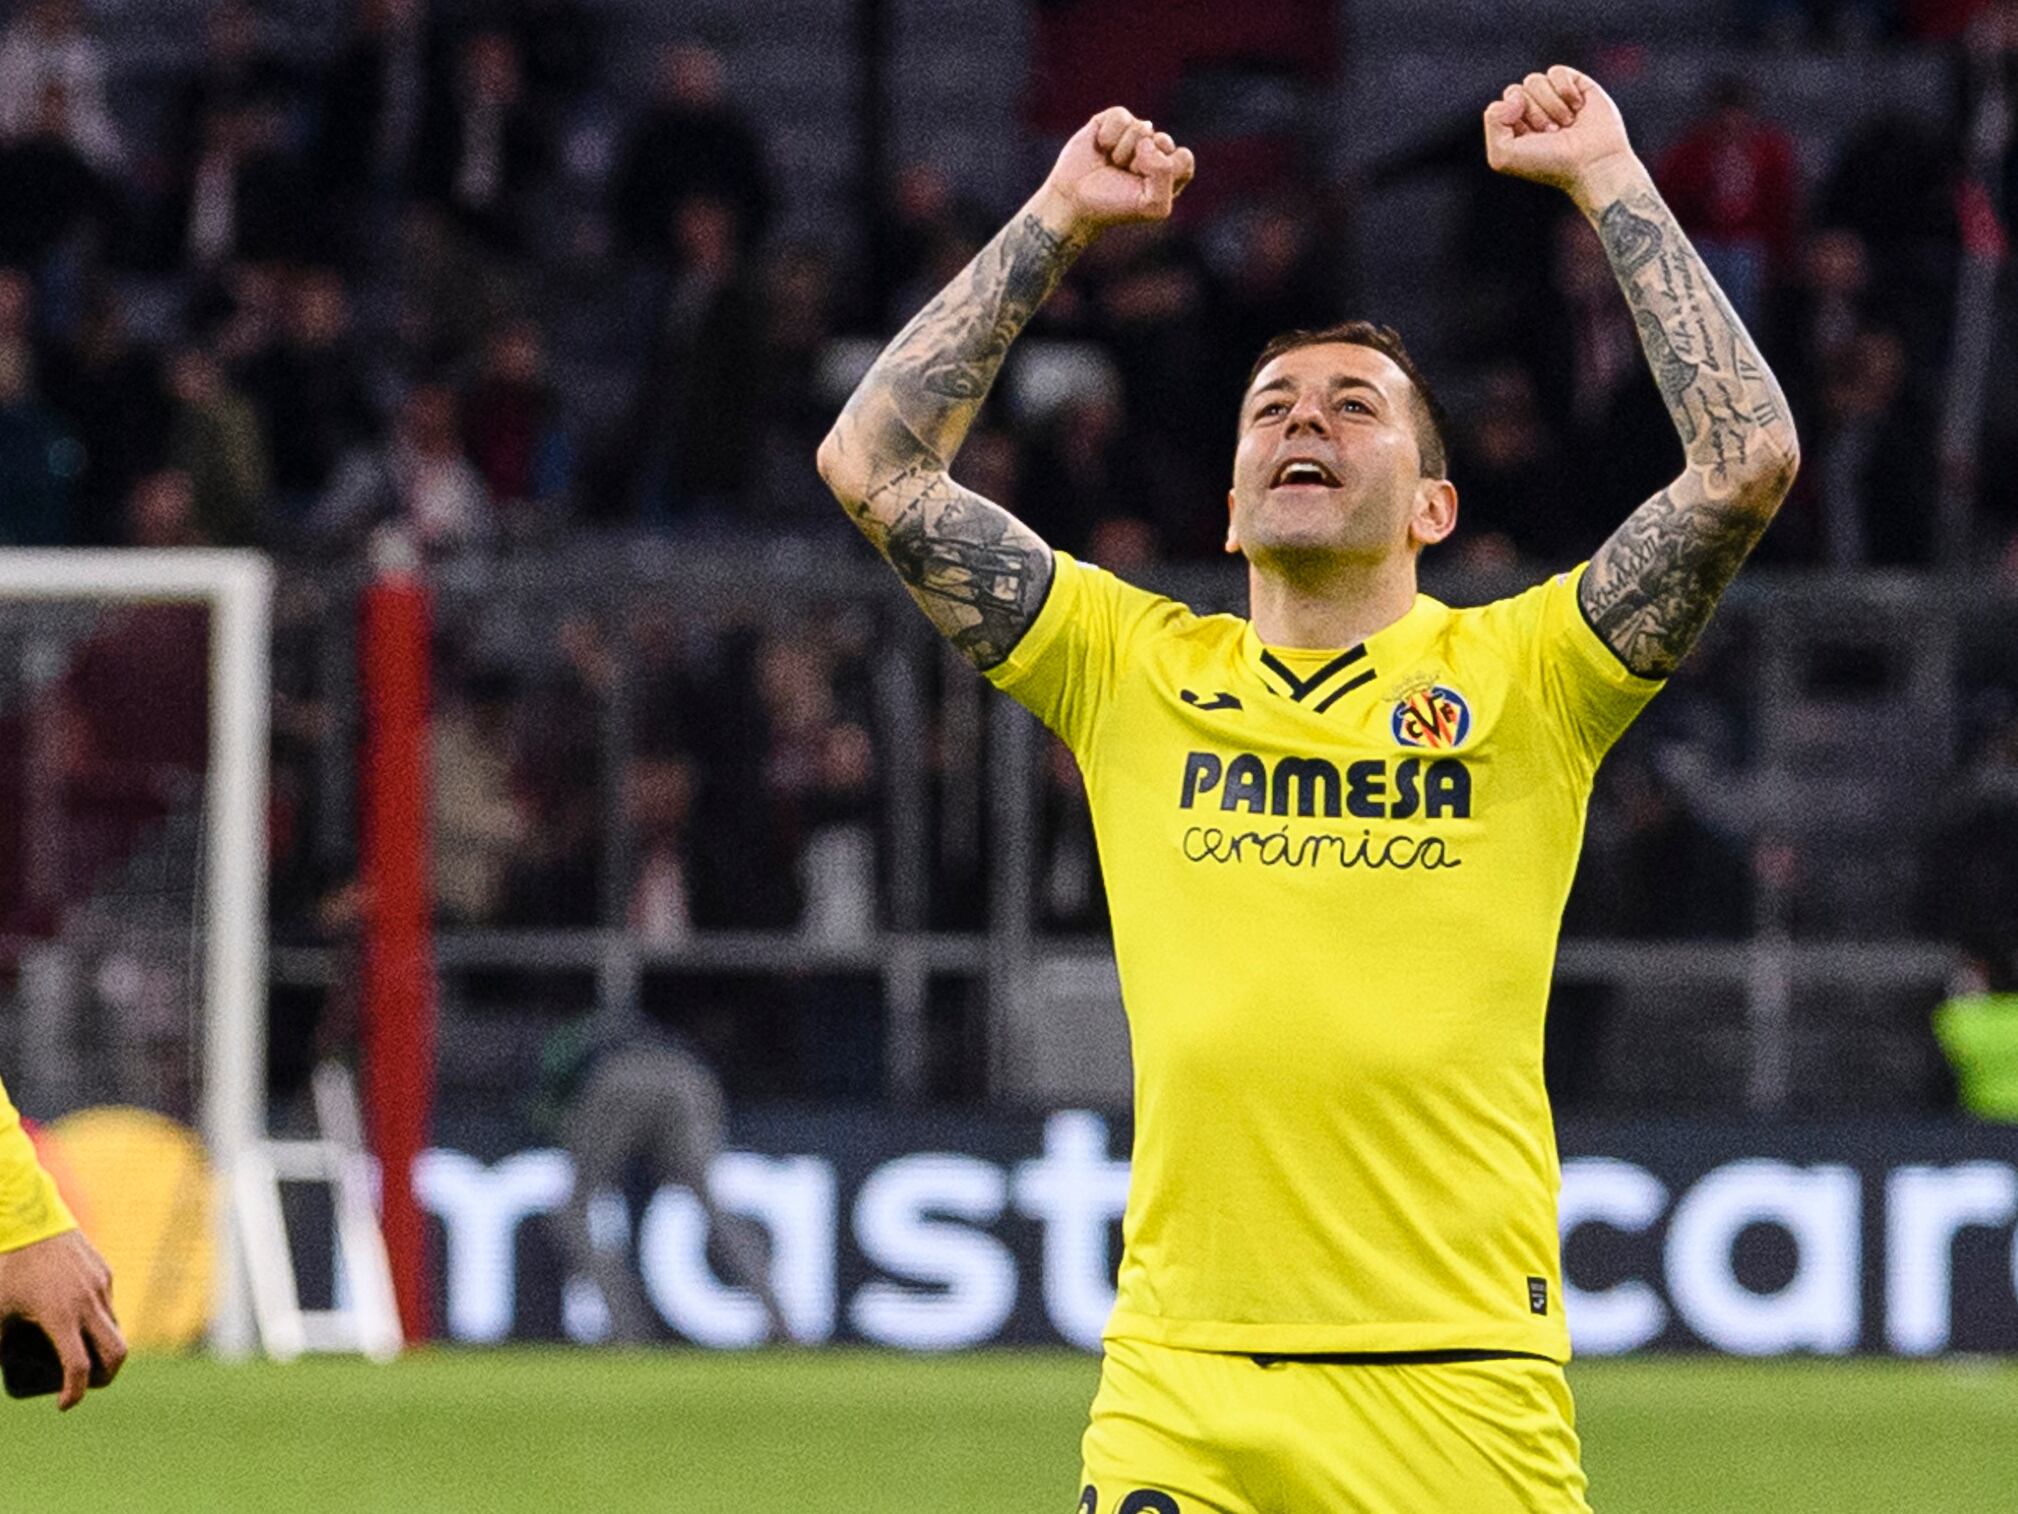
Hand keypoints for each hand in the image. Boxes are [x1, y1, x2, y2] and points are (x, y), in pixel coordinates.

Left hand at [0, 1229, 125, 1409]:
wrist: (30, 1219)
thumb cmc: (8, 1267)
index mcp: (61, 1317)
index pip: (79, 1368)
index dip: (74, 1393)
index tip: (63, 1404)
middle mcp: (88, 1304)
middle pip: (117, 1352)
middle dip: (106, 1376)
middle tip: (86, 1384)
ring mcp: (101, 1287)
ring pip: (114, 1328)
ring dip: (102, 1347)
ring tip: (78, 1350)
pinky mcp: (104, 1273)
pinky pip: (108, 1305)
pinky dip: (98, 1321)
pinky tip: (76, 1316)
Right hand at [1033, 107, 1195, 236]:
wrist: (1073, 201)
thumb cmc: (1114, 206)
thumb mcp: (1152, 206)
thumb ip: (1166, 174)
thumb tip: (1147, 139)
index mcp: (1170, 172)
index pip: (1183, 158)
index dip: (1163, 172)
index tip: (1142, 186)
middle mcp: (1155, 150)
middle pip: (1164, 141)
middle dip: (1142, 162)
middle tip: (1125, 176)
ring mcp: (1133, 134)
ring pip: (1142, 128)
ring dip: (1123, 151)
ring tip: (1112, 165)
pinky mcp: (1111, 121)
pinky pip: (1121, 116)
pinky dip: (1108, 135)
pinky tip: (1101, 148)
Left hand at [1483, 66, 1640, 203]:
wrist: (1591, 163)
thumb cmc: (1548, 164)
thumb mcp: (1503, 154)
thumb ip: (1492, 121)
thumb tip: (1515, 95)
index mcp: (1513, 128)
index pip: (1500, 105)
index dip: (1512, 119)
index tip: (1531, 139)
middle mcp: (1532, 111)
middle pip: (1515, 91)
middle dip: (1533, 113)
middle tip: (1551, 133)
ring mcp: (1554, 97)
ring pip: (1534, 80)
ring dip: (1550, 105)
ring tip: (1566, 124)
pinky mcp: (1577, 85)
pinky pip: (1556, 72)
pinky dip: (1564, 90)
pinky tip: (1577, 107)